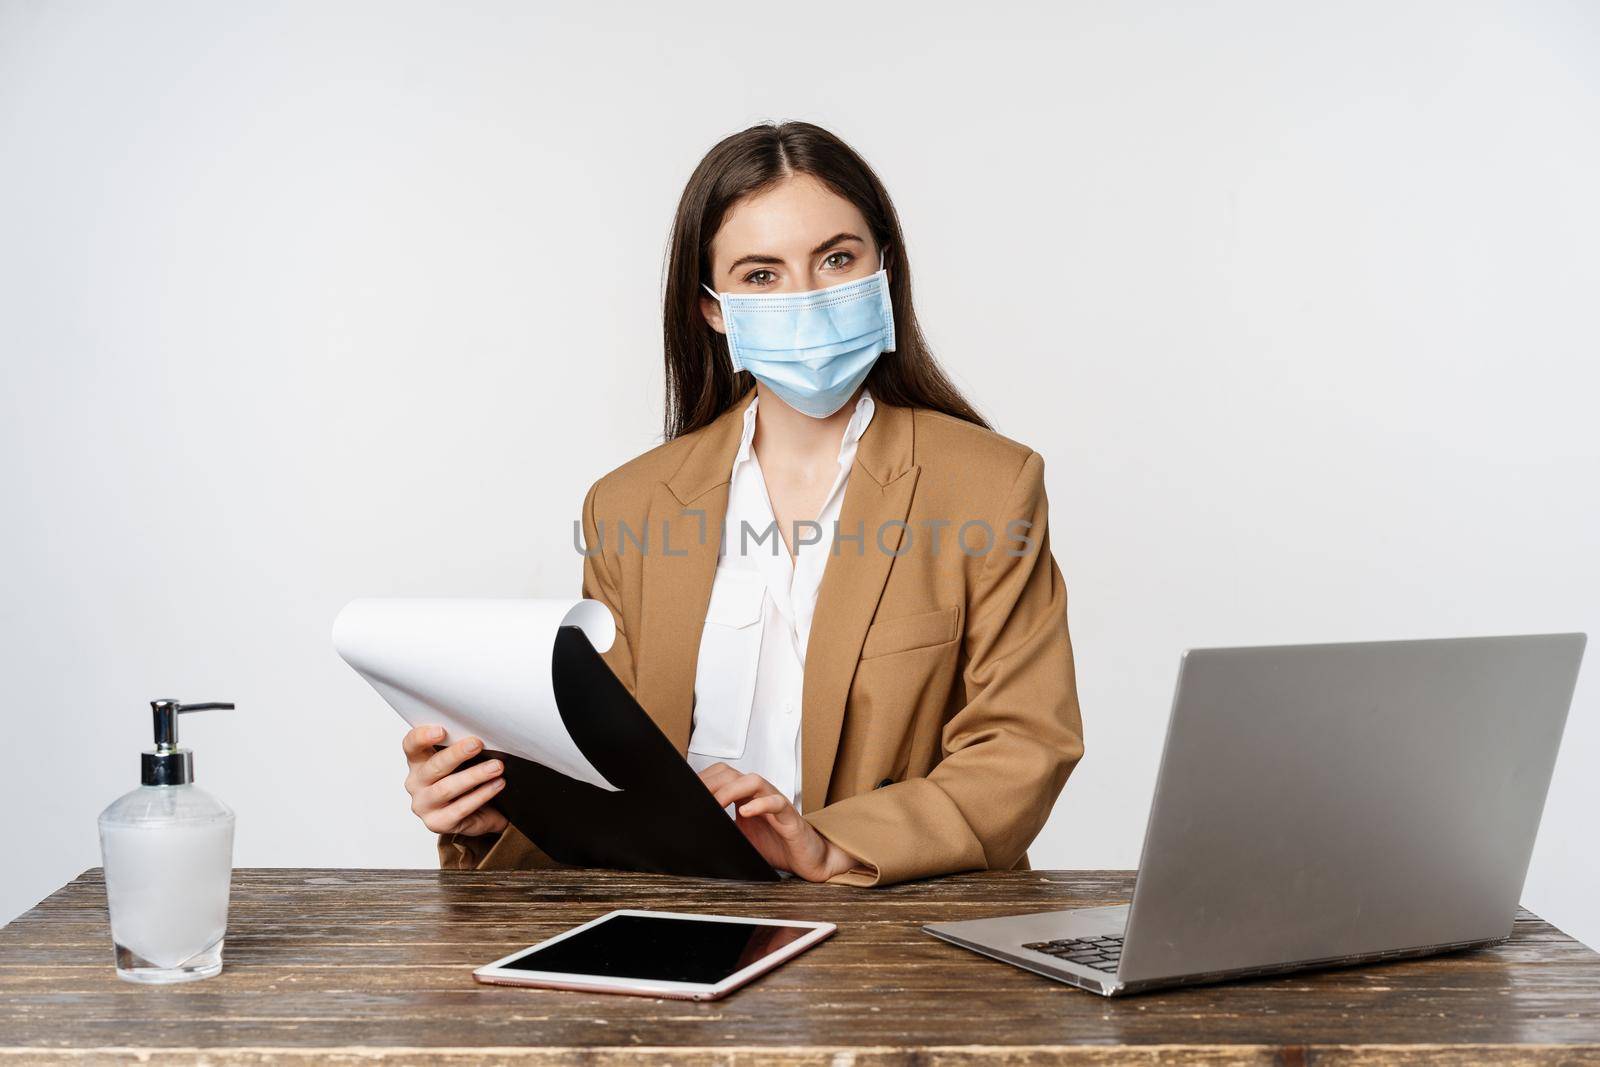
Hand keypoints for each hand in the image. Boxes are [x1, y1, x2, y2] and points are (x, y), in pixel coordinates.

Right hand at [402, 725, 507, 837]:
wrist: (477, 813)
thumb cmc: (467, 780)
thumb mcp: (462, 761)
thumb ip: (463, 746)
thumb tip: (486, 730)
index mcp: (418, 762)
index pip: (411, 745)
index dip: (422, 737)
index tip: (441, 730)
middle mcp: (416, 783)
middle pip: (433, 766)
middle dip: (456, 754)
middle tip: (477, 744)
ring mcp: (424, 805)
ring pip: (446, 788)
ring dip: (474, 775)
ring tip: (496, 767)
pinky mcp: (437, 823)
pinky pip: (460, 808)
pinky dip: (481, 795)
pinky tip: (497, 784)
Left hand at [697, 763, 858, 881]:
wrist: (809, 861)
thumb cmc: (777, 848)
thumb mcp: (741, 839)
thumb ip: (723, 830)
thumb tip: (695, 833)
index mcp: (747, 798)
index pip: (723, 776)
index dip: (705, 779)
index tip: (686, 790)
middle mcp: (760, 796)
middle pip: (734, 774)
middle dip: (712, 782)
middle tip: (696, 796)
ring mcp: (776, 804)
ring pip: (755, 781)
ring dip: (732, 789)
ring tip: (717, 802)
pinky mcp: (791, 819)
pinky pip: (777, 803)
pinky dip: (761, 804)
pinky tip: (747, 811)